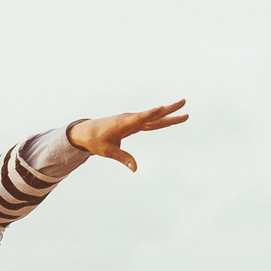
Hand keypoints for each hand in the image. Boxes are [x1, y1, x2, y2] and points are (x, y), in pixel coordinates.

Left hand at [67, 99, 188, 170]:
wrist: (86, 131)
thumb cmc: (95, 141)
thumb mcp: (108, 152)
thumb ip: (123, 158)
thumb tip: (135, 169)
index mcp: (124, 124)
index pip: (141, 118)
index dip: (152, 114)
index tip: (163, 107)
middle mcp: (130, 119)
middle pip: (154, 115)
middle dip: (169, 110)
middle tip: (184, 102)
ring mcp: (132, 120)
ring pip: (154, 118)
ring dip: (169, 115)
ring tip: (185, 114)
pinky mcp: (133, 123)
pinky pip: (150, 122)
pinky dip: (160, 120)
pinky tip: (170, 118)